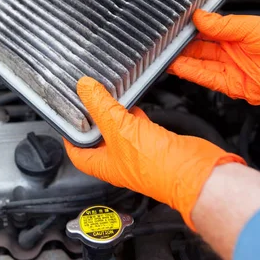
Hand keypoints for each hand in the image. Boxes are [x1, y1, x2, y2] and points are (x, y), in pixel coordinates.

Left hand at [64, 77, 243, 229]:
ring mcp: (137, 152)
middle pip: (98, 140)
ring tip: (104, 96)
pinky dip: (133, 113)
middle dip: (91, 121)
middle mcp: (119, 160)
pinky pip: (138, 125)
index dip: (69, 138)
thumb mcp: (120, 129)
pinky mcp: (155, 142)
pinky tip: (132, 102)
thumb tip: (84, 88)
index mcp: (104, 165)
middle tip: (84, 101)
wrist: (194, 171)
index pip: (77, 153)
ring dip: (113, 114)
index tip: (66, 119)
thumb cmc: (157, 165)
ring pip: (119, 130)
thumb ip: (101, 107)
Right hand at [168, 10, 259, 107]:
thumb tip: (200, 17)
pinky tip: (178, 65)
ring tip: (164, 54)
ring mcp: (233, 70)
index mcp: (238, 34)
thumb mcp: (254, 27)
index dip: (190, 29)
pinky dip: (192, 73)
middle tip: (163, 40)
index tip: (174, 25)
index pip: (207, 31)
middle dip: (181, 46)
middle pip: (200, 49)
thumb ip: (224, 25)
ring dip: (182, 60)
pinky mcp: (234, 87)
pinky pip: (208, 79)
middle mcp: (233, 52)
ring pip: (200, 64)